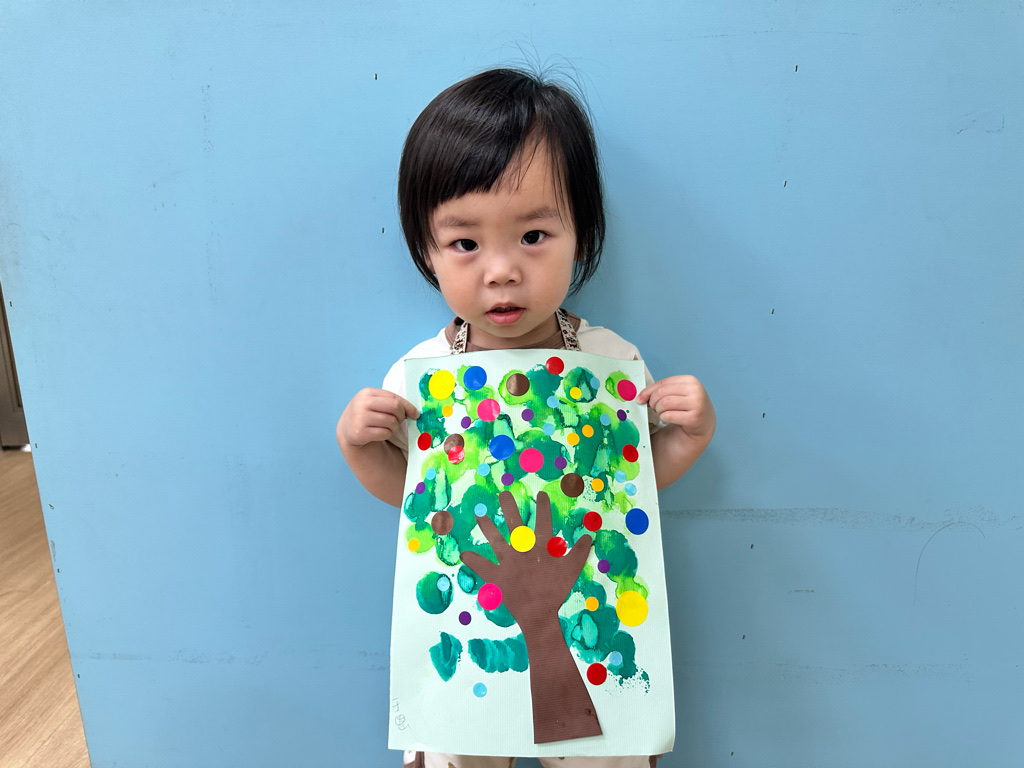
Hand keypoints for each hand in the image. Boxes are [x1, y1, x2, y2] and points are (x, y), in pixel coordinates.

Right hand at [336, 388, 418, 448]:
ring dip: (394, 427)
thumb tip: (415, 413)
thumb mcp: (376, 403)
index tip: (415, 414)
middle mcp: (361, 403)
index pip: (394, 397)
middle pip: (394, 407)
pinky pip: (384, 433)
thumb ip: (392, 402)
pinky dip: (387, 434)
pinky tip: (380, 433)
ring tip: (387, 427)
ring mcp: (359, 418)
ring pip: (391, 422)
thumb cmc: (367, 414)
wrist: (348, 429)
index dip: (408, 406)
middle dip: (401, 416)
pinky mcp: (360, 432)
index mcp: (367, 393)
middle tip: (399, 421)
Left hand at [460, 491, 591, 624]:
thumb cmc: (556, 590)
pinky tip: (463, 554)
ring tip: (479, 515)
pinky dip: (473, 560)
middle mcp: (522, 548)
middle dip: (508, 506)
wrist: (539, 612)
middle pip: (514, 523)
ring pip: (495, 539)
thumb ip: (580, 551)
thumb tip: (589, 535)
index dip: (543, 506)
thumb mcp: (573, 569)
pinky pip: (482, 566)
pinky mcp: (496, 575)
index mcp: (541, 546)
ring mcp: (507, 561)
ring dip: (486, 526)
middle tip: (503, 493)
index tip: (540, 494)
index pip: (543, 520)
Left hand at [638, 375, 714, 441]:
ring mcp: (696, 404)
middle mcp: (695, 390)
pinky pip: (669, 416)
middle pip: (662, 393)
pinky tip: (667, 418)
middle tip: (653, 407)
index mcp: (690, 380)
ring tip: (661, 412)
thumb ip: (661, 391)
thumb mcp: (677, 393)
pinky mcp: (694, 418)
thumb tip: (640, 397)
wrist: (704, 422)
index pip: (663, 383)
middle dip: (653, 401)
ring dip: (658, 410)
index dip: (648, 391)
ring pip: (664, 404)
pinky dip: (663, 418)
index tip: (640, 399)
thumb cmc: (686, 406)